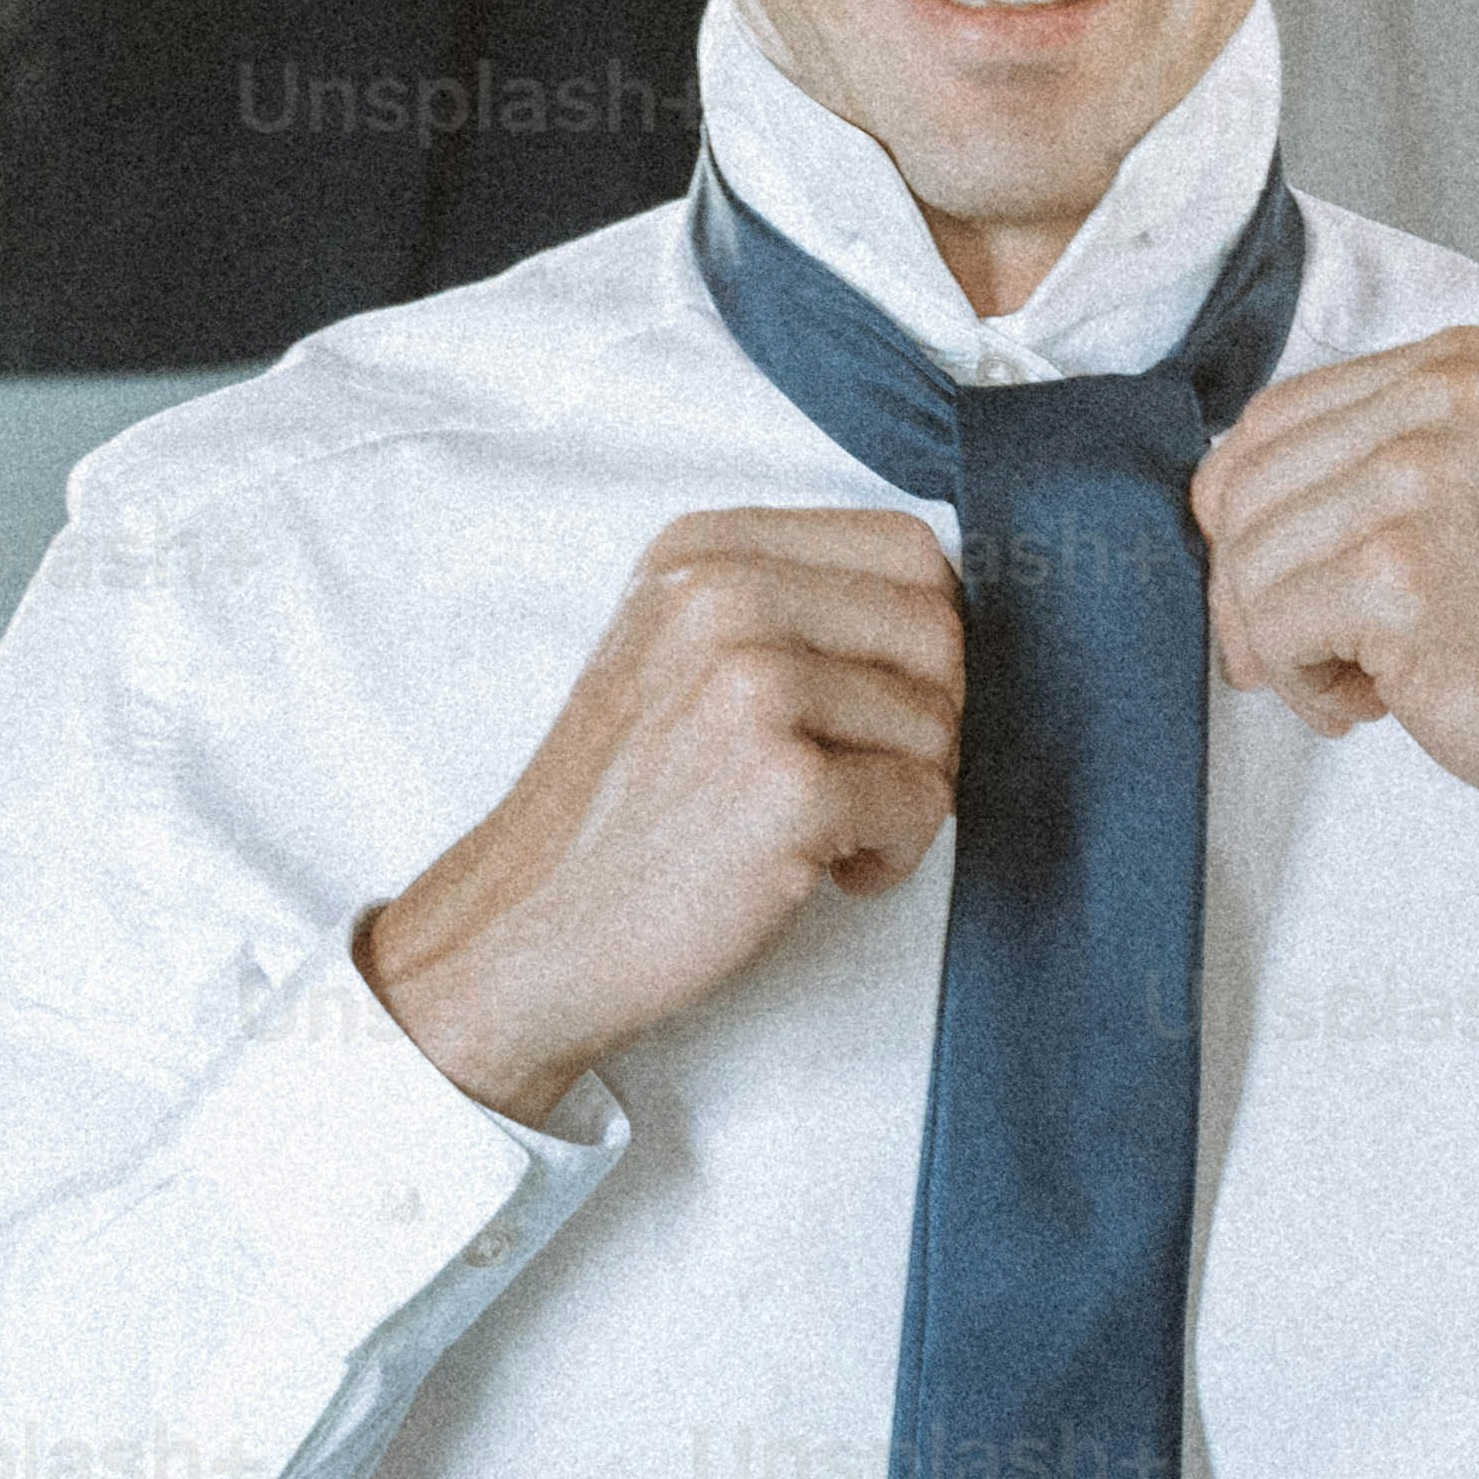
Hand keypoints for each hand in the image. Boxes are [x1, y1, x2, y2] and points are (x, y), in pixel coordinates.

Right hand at [354, 506, 962, 1123]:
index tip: (879, 704)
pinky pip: (924, 803)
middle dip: (927, 719)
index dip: (924, 640)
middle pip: (938, 631)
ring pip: (940, 722)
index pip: (908, 549)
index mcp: (703, 552)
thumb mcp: (676, 653)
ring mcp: (752, 685)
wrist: (528, 929)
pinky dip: (892, 854)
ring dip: (907, 794)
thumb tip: (950, 614)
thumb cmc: (623, 808)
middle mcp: (723, 596)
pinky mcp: (785, 785)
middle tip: (859, 779)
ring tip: (822, 831)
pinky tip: (820, 872)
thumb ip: (789, 606)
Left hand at [1188, 328, 1478, 905]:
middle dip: (1257, 591)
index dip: (1253, 521)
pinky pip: (1267, 630)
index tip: (1299, 591)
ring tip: (1367, 679)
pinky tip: (1373, 702)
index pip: (1269, 422)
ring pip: (1245, 561)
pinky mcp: (1398, 572)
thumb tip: (1212, 501)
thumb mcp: (1475, 487)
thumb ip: (1365, 460)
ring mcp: (1419, 479)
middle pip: (1243, 488)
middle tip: (1327, 655)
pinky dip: (1302, 686)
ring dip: (1282, 646)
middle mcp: (1439, 399)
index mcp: (1457, 363)